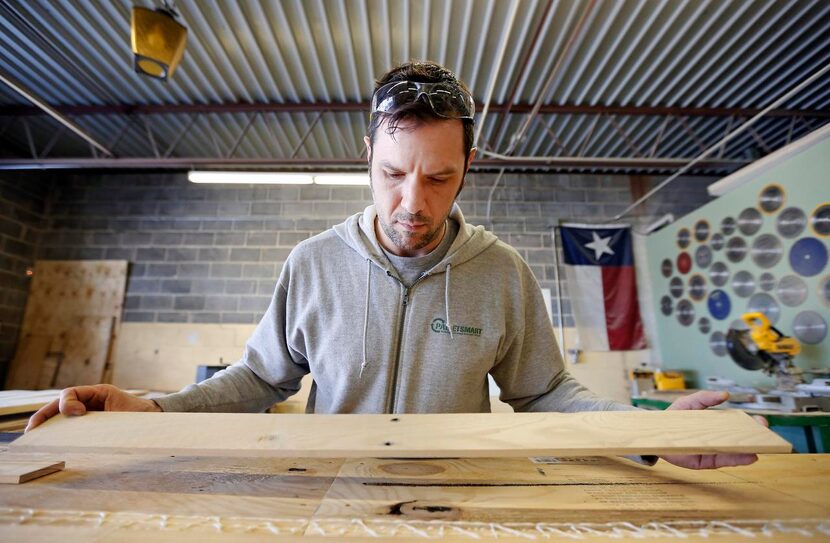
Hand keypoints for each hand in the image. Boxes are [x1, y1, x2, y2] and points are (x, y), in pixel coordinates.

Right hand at [25, 384, 160, 432]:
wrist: (153, 420)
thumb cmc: (140, 414)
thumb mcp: (123, 410)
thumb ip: (104, 415)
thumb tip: (81, 416)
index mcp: (97, 393)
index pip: (71, 393)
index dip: (67, 402)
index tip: (75, 413)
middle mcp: (89, 402)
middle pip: (59, 405)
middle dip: (43, 416)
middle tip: (32, 430)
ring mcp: (87, 414)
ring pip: (62, 417)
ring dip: (48, 426)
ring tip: (34, 437)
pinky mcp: (89, 427)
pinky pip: (70, 428)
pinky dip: (59, 434)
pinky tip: (50, 443)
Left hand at [659, 390, 767, 469]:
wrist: (654, 431)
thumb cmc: (674, 416)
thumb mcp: (690, 402)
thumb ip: (706, 398)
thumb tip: (725, 394)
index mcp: (717, 424)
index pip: (739, 425)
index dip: (752, 424)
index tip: (762, 421)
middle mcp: (718, 439)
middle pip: (740, 440)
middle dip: (755, 437)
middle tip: (765, 433)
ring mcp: (712, 451)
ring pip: (735, 452)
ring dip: (749, 450)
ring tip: (760, 447)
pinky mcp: (704, 461)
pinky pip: (722, 461)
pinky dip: (736, 459)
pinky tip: (748, 456)